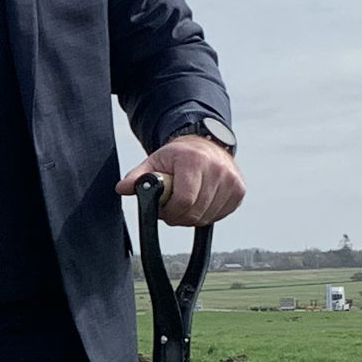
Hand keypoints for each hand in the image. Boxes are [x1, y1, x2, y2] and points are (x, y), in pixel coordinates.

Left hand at [119, 135, 245, 226]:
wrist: (206, 144)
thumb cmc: (178, 156)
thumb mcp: (154, 162)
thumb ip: (137, 177)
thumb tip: (122, 188)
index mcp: (194, 161)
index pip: (184, 200)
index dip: (170, 212)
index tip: (164, 209)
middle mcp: (217, 169)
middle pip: (195, 212)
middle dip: (179, 216)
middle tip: (171, 208)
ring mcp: (231, 180)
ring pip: (207, 217)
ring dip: (192, 217)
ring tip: (184, 202)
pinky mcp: (239, 190)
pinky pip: (219, 216)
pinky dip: (206, 214)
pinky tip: (199, 201)